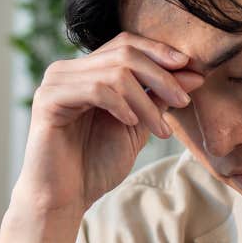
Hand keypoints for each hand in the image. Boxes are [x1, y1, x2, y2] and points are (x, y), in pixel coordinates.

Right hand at [14, 34, 200, 216]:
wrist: (65, 198)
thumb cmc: (96, 165)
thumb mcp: (137, 127)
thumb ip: (158, 99)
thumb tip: (193, 74)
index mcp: (87, 72)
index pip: (127, 44)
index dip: (160, 52)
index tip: (192, 70)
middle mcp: (68, 70)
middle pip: (124, 53)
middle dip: (161, 76)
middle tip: (183, 101)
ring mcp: (55, 82)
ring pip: (115, 72)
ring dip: (146, 101)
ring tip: (160, 129)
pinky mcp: (48, 100)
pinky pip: (96, 89)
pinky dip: (121, 104)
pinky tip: (130, 123)